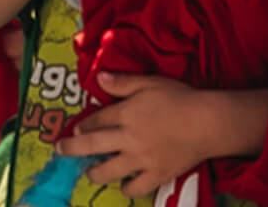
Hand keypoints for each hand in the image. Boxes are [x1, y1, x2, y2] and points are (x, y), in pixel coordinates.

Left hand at [56, 75, 218, 197]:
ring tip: (89, 172)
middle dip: (71, 148)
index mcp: (125, 113)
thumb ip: (123, 82)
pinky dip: (127, 188)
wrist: (207, 123)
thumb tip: (98, 78)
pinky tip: (123, 185)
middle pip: (91, 145)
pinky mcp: (156, 175)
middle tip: (60, 150)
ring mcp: (140, 160)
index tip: (75, 128)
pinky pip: (135, 188)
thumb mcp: (150, 82)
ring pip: (108, 171)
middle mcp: (127, 138)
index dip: (83, 124)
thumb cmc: (180, 98)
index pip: (96, 120)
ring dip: (94, 172)